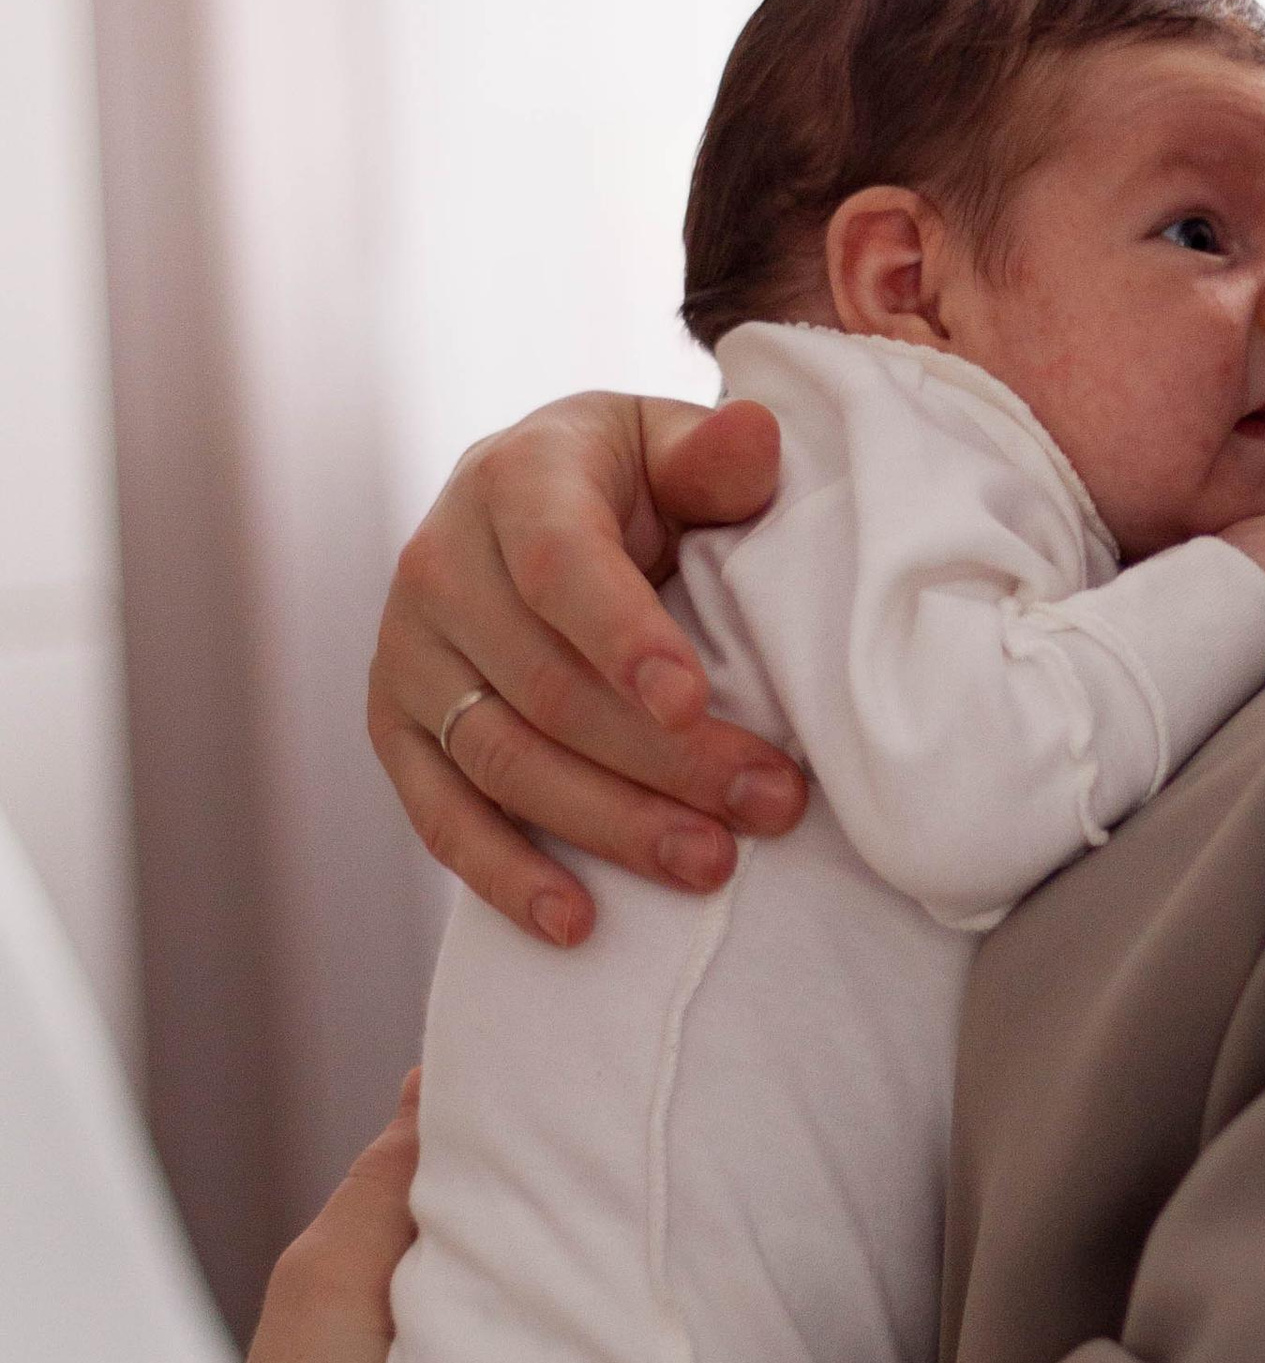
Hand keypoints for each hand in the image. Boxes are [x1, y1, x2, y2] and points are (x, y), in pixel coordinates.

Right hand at [368, 393, 807, 944]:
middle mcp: (439, 565)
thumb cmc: (634, 478)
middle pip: (548, 686)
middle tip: (770, 805)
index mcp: (514, 481)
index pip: (561, 567)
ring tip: (710, 864)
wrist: (540, 501)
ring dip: (610, 824)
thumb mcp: (671, 445)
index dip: (624, 638)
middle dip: (665, 758)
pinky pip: (441, 815)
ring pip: (504, 761)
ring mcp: (408, 654)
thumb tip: (753, 438)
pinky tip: (577, 925)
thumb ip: (713, 455)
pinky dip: (505, 876)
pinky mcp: (396, 727)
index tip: (694, 701)